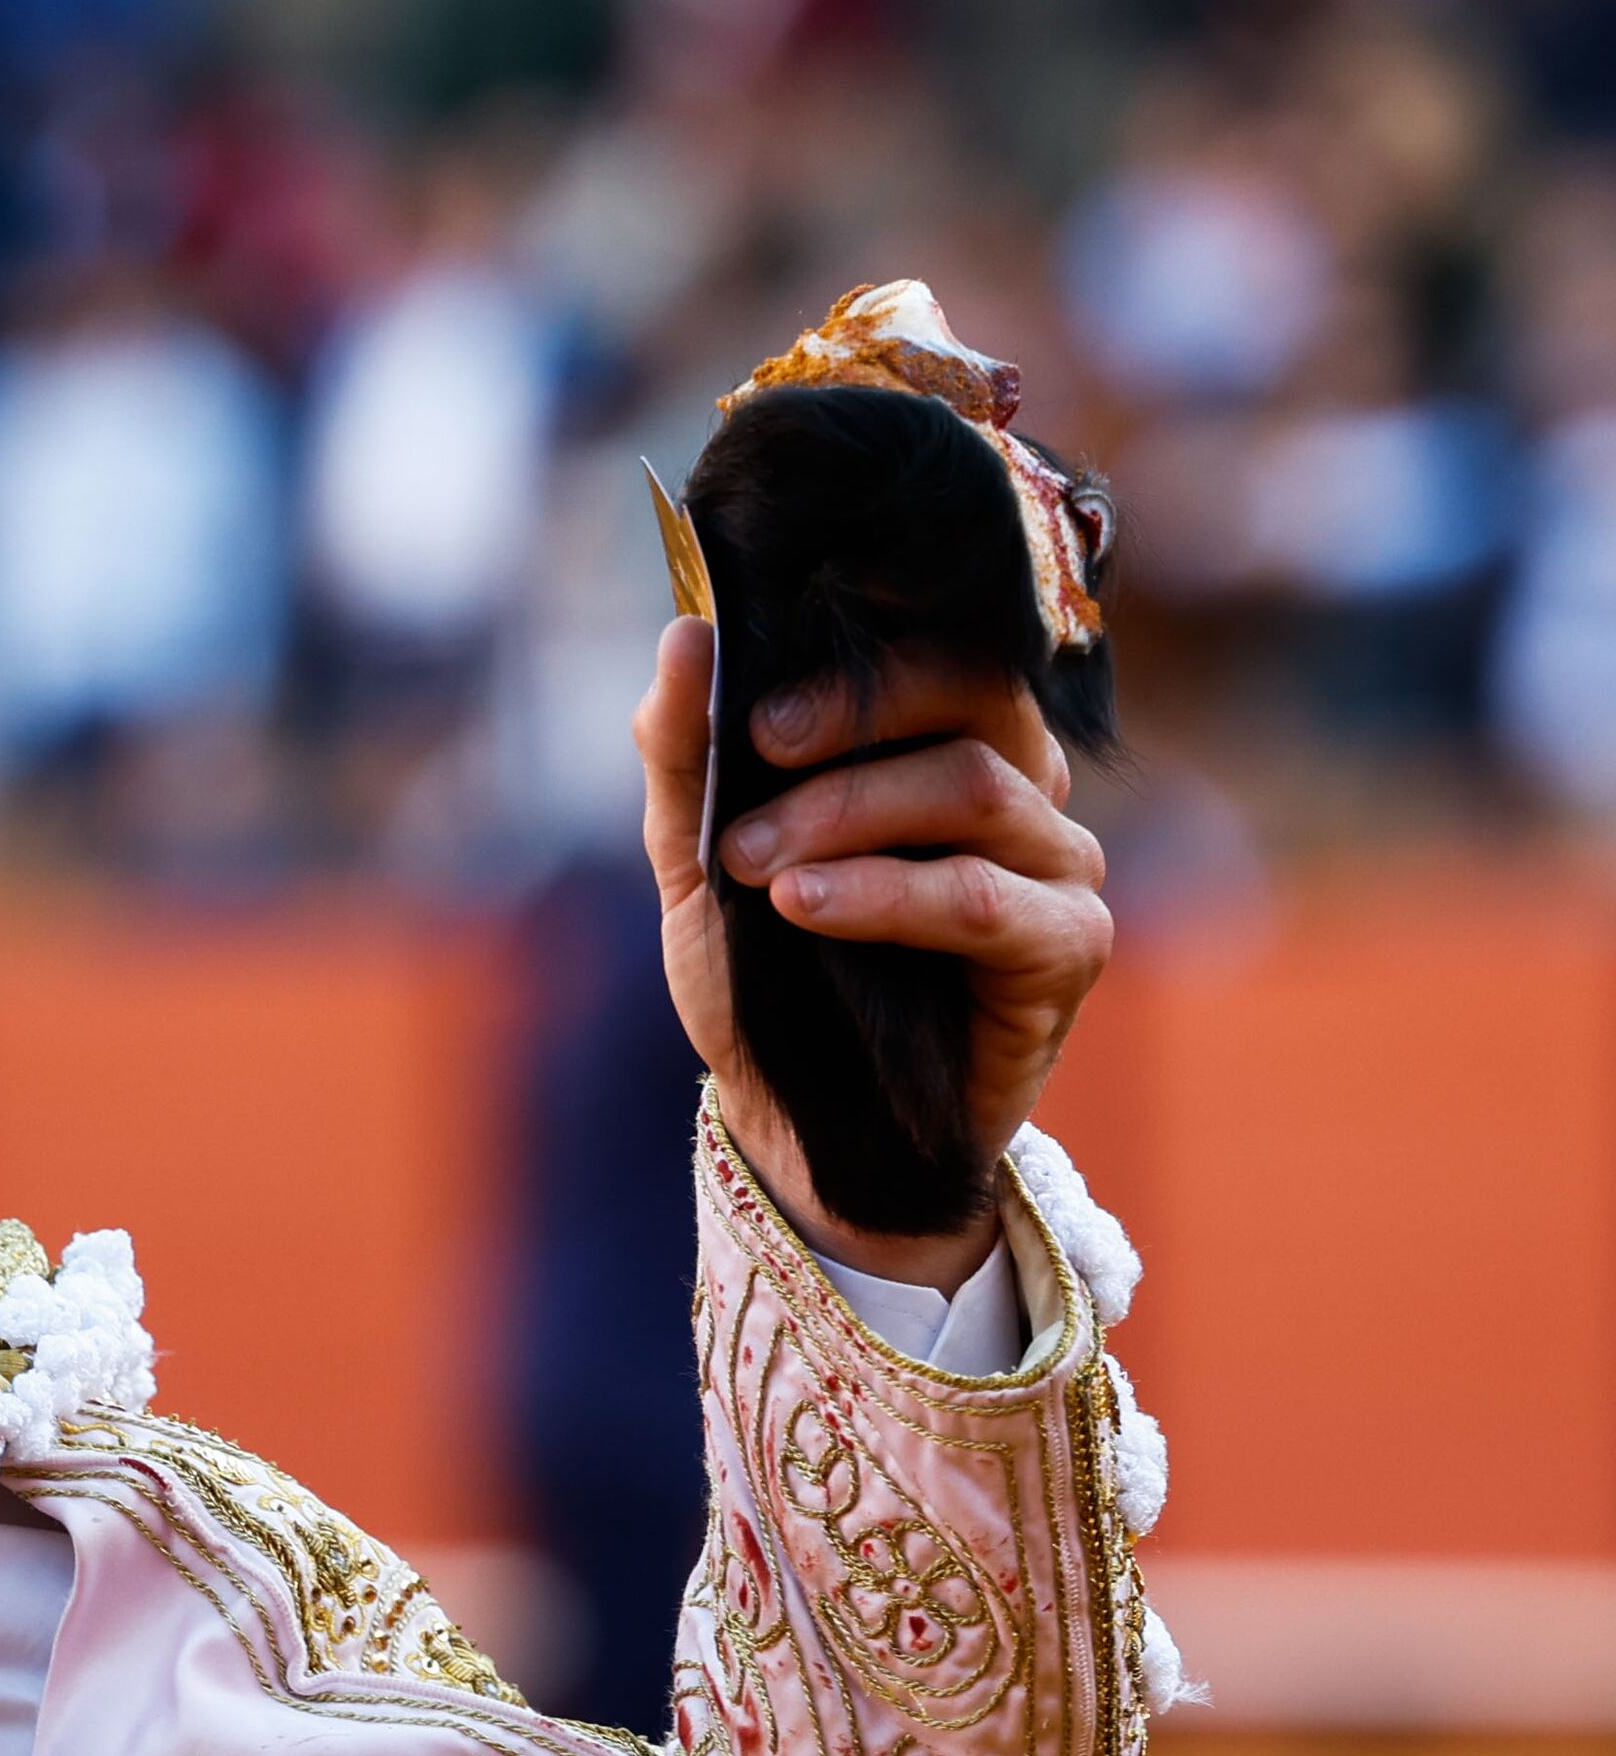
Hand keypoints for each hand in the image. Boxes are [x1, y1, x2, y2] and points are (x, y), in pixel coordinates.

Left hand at [633, 618, 1111, 1290]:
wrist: (797, 1122)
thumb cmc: (769, 978)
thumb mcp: (702, 861)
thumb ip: (690, 754)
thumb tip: (687, 633)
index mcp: (945, 743)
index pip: (938, 646)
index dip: (863, 649)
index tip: (757, 696)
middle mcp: (1021, 788)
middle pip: (974, 694)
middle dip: (852, 715)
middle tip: (757, 751)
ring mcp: (1057, 865)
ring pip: (976, 787)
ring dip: (849, 814)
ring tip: (755, 860)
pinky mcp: (1068, 948)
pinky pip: (986, 899)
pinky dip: (888, 895)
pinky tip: (808, 907)